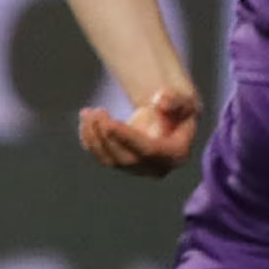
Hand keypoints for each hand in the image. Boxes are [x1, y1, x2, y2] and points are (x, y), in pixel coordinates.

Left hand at [78, 85, 199, 177]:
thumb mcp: (184, 99)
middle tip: (97, 111)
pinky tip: (85, 119)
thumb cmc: (177, 108)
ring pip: (110, 161)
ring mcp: (137, 169)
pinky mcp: (122, 165)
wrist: (168, 117)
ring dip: (94, 137)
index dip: (127, 138)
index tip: (109, 122)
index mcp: (175, 155)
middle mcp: (156, 168)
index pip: (149, 151)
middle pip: (126, 159)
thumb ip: (175, 99)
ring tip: (87, 112)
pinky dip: (89, 139)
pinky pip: (102, 157)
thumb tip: (160, 103)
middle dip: (107, 135)